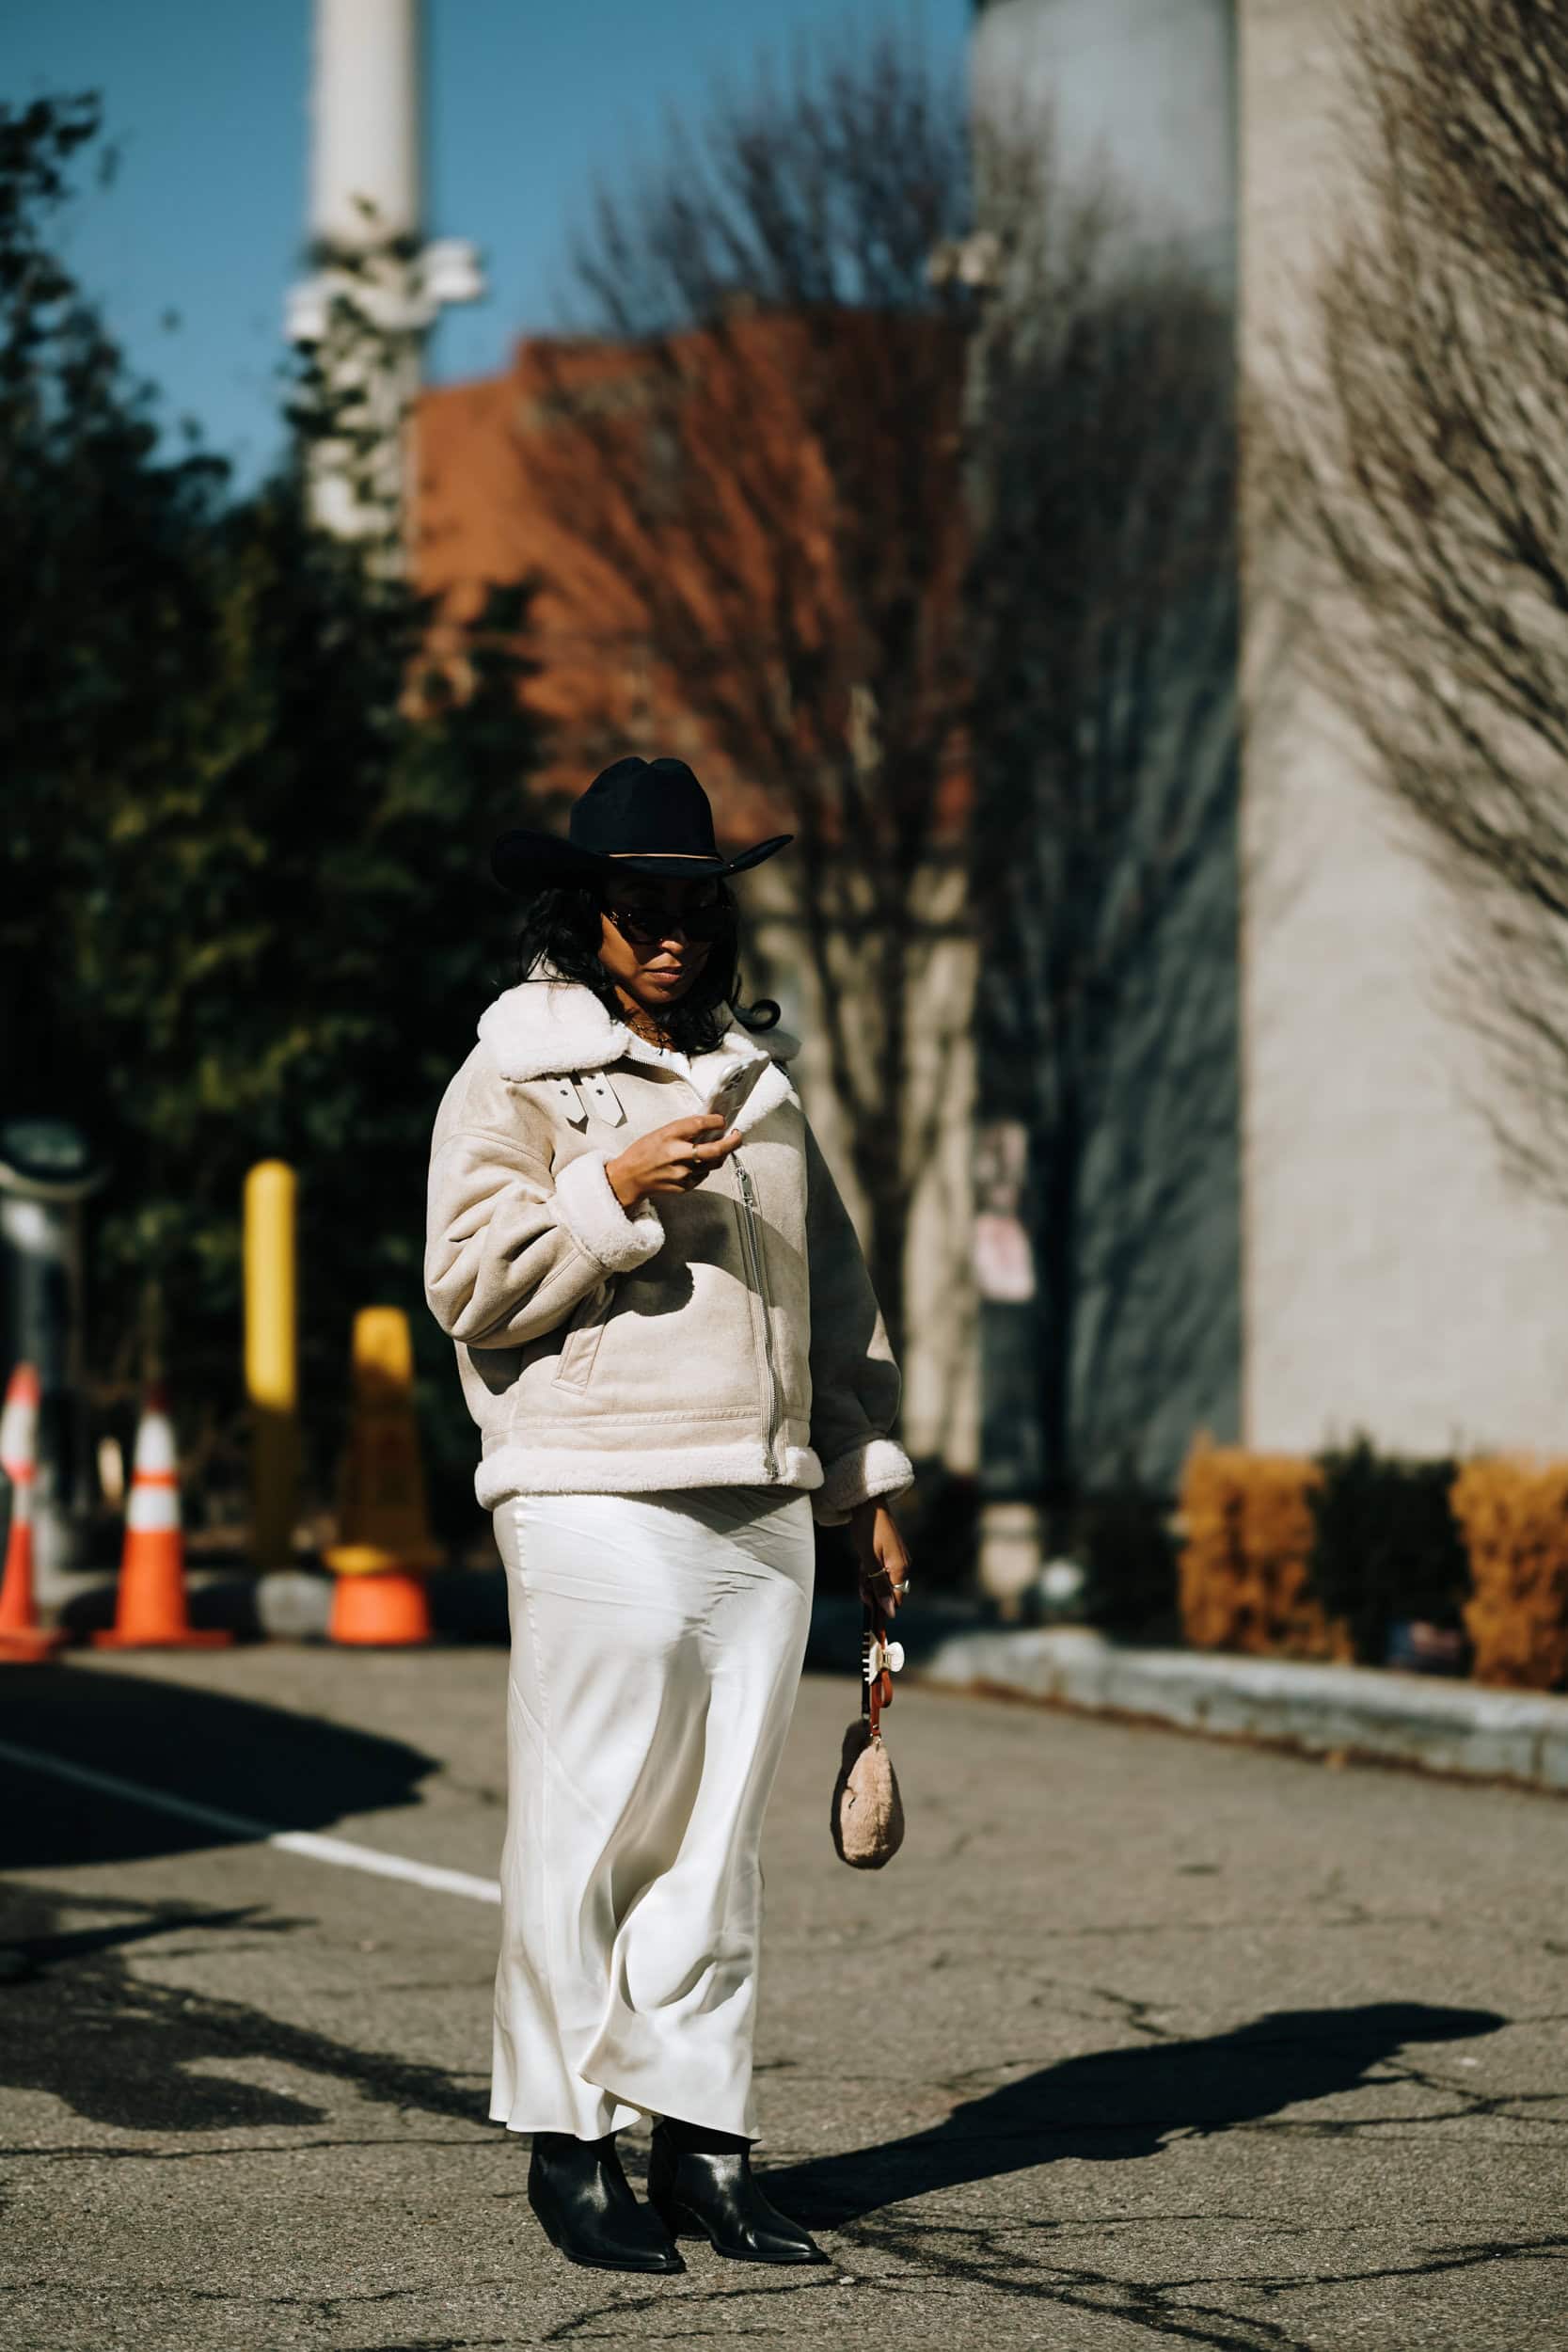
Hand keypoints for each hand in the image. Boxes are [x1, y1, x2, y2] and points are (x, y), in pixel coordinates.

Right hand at [606, 1114, 741, 1206]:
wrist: (630, 1178)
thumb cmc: (643, 1153)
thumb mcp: (660, 1133)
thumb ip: (684, 1130)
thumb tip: (708, 1125)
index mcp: (669, 1136)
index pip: (700, 1125)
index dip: (716, 1121)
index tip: (722, 1120)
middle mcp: (677, 1155)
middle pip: (715, 1150)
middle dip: (732, 1141)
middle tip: (737, 1135)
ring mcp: (682, 1173)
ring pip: (714, 1163)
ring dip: (721, 1154)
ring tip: (721, 1147)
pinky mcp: (685, 1186)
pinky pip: (704, 1174)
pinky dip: (705, 1167)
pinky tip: (698, 1162)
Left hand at [848, 1499, 910, 1618]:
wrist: (868, 1504)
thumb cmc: (868, 1530)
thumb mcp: (869, 1560)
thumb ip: (879, 1586)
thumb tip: (890, 1611)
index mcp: (900, 1568)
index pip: (896, 1598)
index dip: (883, 1605)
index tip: (868, 1607)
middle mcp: (902, 1565)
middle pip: (889, 1590)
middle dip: (873, 1592)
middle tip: (861, 1584)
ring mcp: (897, 1559)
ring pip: (883, 1581)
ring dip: (870, 1581)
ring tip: (860, 1570)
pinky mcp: (890, 1554)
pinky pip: (881, 1570)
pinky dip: (870, 1571)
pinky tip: (862, 1566)